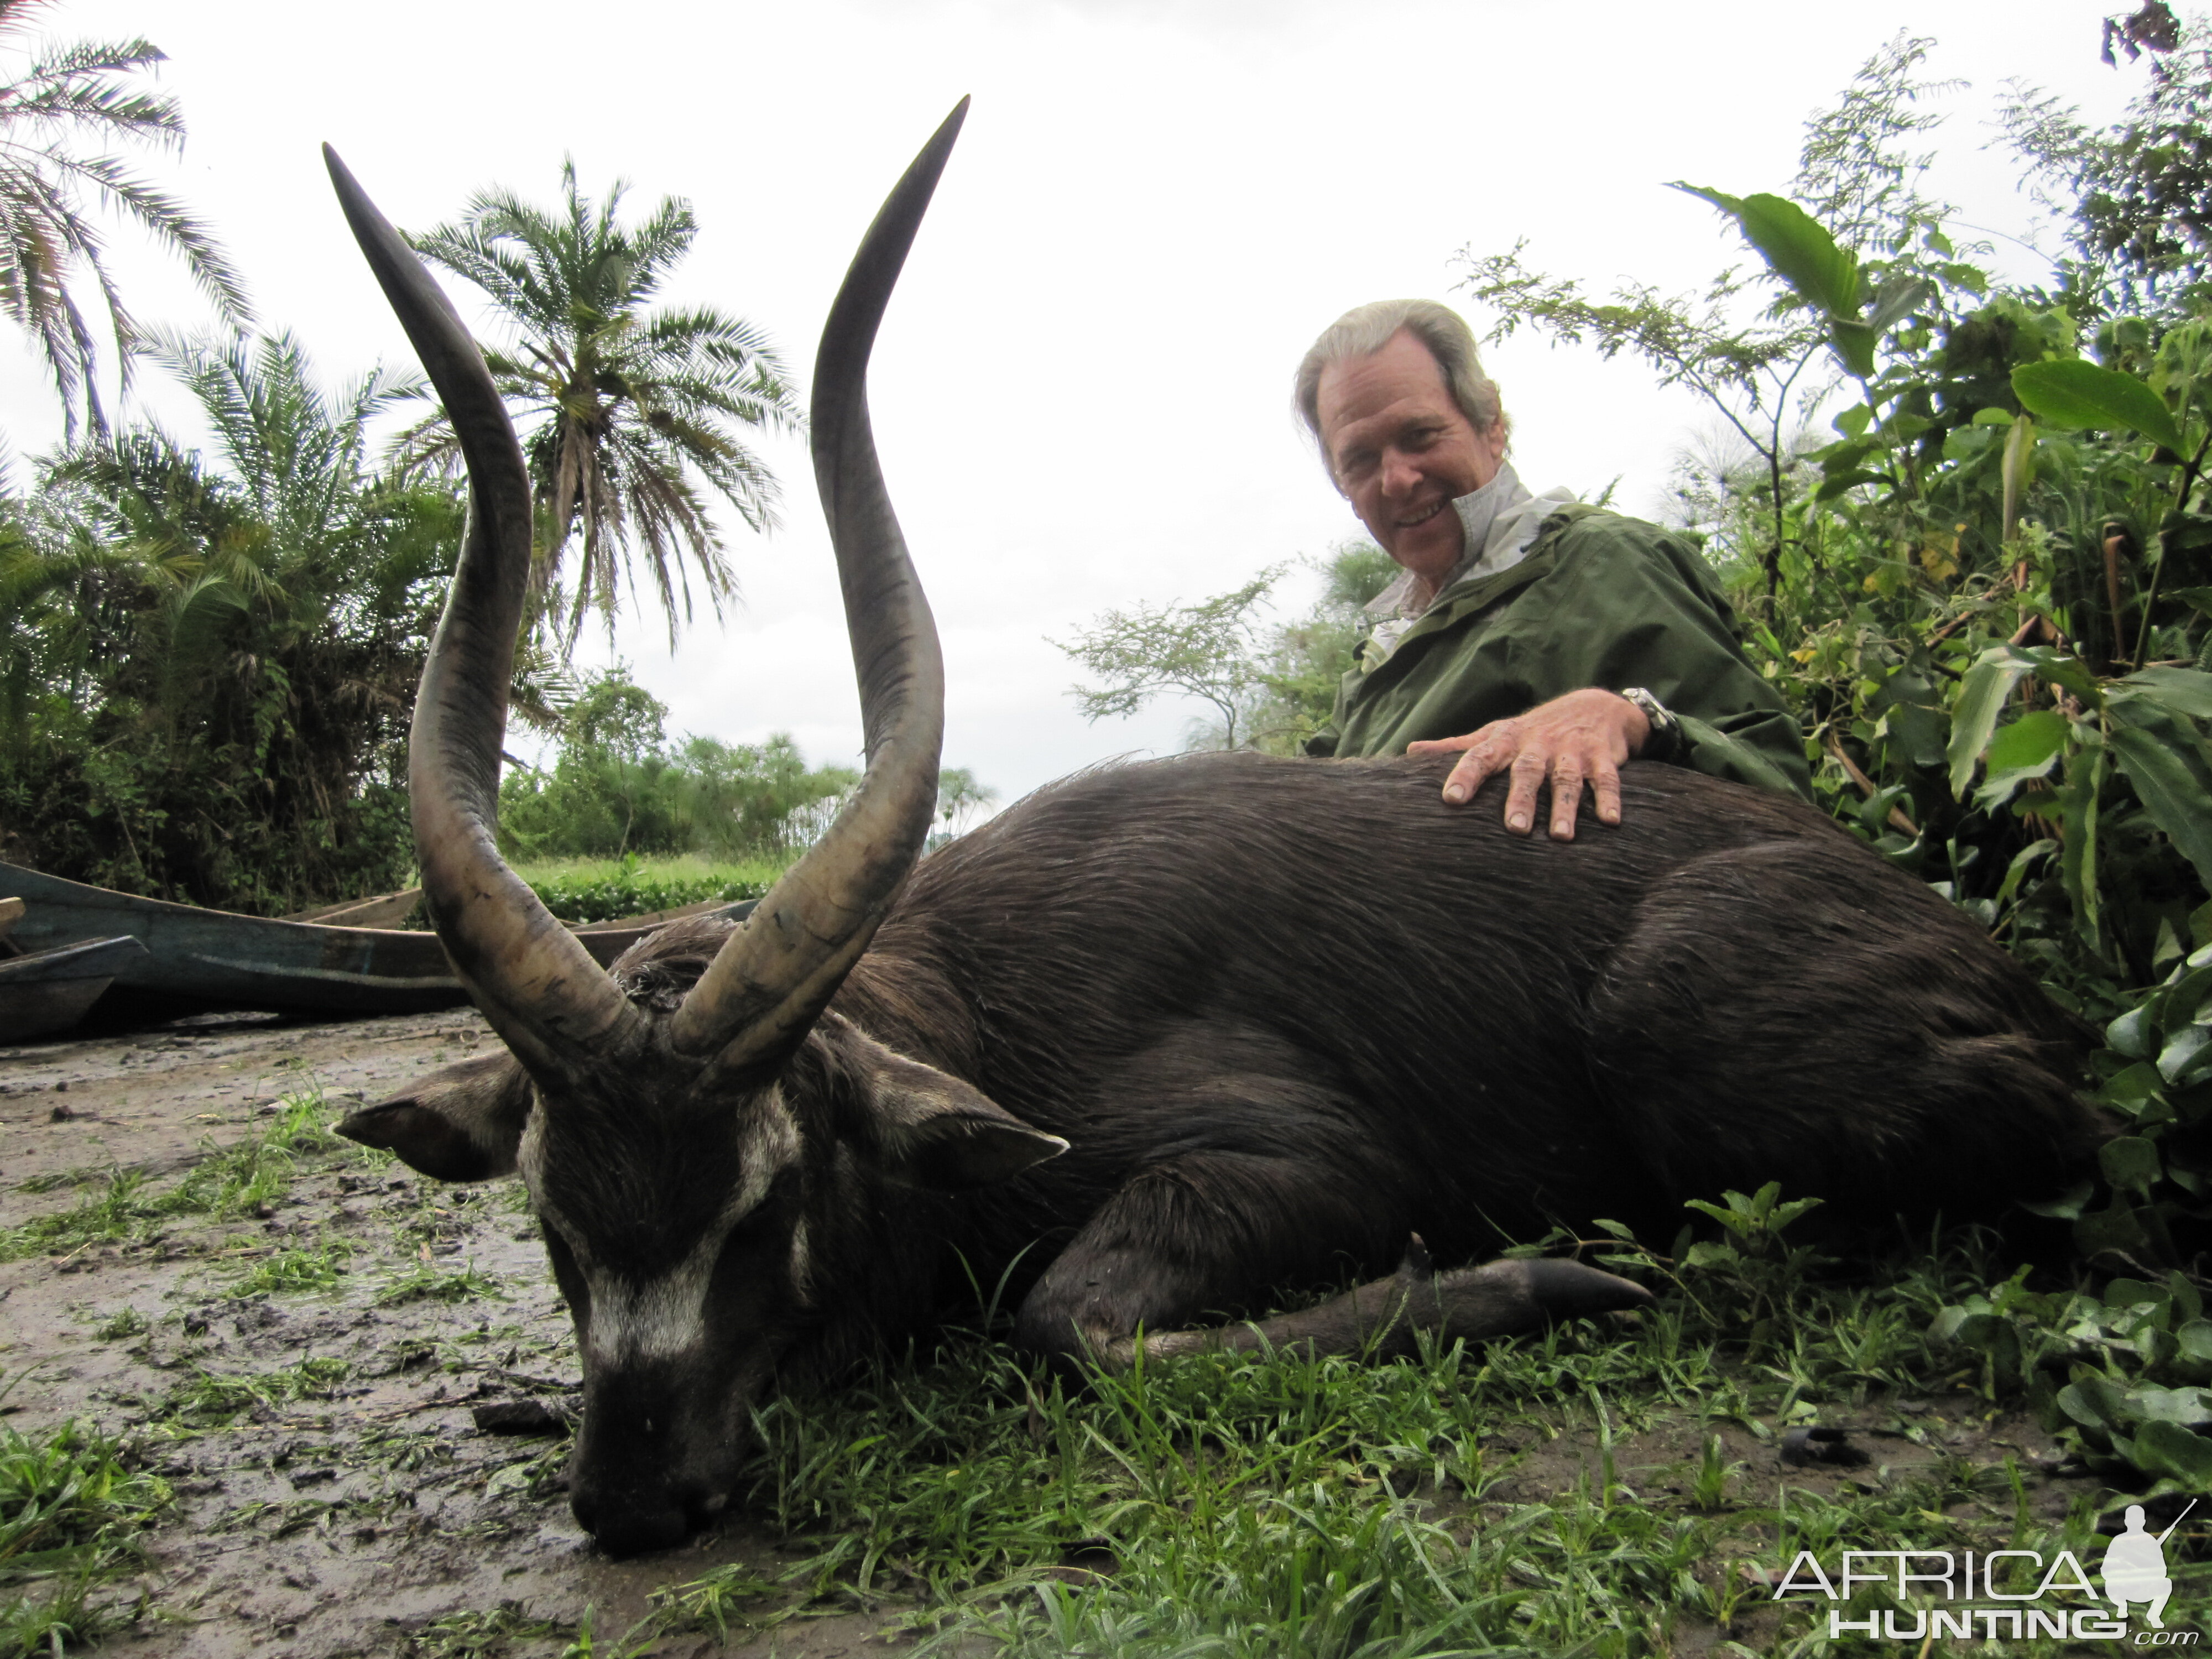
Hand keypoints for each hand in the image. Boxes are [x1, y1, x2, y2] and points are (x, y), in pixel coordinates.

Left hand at [1407, 688, 1650, 839]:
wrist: (1594, 705)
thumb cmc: (1533, 730)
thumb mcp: (1495, 733)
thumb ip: (1457, 746)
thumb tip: (1411, 752)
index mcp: (1507, 740)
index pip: (1482, 756)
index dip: (1466, 775)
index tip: (1451, 798)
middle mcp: (1538, 745)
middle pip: (1528, 772)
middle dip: (1521, 799)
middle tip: (1514, 829)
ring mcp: (1572, 752)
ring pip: (1567, 780)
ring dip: (1565, 807)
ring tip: (1560, 836)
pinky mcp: (1602, 758)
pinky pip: (1607, 780)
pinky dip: (1610, 799)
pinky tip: (1610, 821)